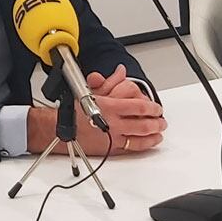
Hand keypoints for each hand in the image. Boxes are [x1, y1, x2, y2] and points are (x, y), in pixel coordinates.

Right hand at [24, 69, 165, 155]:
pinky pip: (131, 148)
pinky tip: (147, 143)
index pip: (140, 107)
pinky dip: (142, 146)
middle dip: (156, 122)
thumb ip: (110, 81)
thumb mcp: (91, 90)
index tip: (157, 108)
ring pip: (140, 138)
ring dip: (153, 135)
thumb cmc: (73, 110)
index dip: (153, 108)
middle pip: (143, 124)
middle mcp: (113, 122)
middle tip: (161, 121)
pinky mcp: (110, 148)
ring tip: (158, 133)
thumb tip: (120, 71)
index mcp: (110, 106)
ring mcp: (113, 137)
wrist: (60, 128)